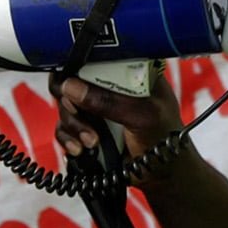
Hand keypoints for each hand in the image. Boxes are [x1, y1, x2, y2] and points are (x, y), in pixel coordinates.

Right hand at [53, 73, 183, 171]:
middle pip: (72, 79)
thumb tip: (70, 86)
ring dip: (73, 125)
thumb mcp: (144, 114)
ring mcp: (95, 106)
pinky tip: (82, 150)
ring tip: (92, 142)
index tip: (72, 79)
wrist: (161, 172)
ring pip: (65, 105)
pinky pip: (63, 128)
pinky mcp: (85, 127)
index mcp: (128, 68)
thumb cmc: (164, 136)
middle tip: (77, 111)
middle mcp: (108, 84)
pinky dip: (68, 140)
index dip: (79, 64)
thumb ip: (110, 101)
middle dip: (71, 100)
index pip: (96, 54)